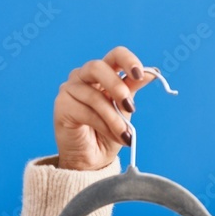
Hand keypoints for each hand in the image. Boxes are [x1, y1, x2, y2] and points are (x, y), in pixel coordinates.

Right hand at [53, 46, 158, 170]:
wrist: (93, 160)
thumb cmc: (108, 132)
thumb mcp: (125, 109)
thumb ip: (132, 88)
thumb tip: (153, 72)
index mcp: (102, 73)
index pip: (114, 55)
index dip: (128, 61)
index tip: (140, 75)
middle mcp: (83, 76)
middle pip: (97, 67)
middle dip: (116, 86)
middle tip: (130, 106)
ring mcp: (69, 89)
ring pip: (94, 96)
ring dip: (114, 118)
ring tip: (126, 134)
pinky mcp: (62, 106)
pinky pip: (86, 112)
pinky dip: (104, 126)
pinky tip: (114, 137)